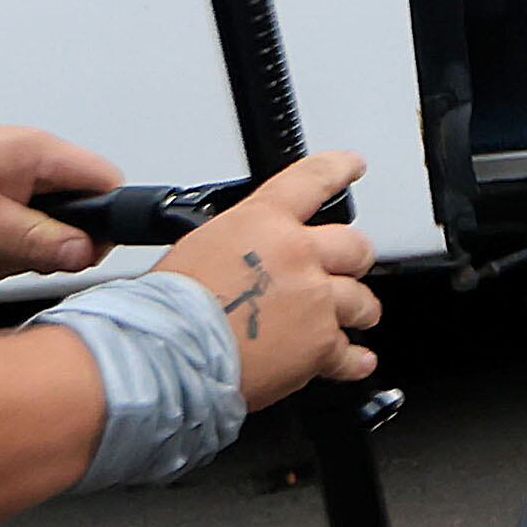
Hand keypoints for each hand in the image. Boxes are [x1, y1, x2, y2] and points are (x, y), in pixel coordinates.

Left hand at [0, 126, 119, 283]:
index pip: (109, 182)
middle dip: (46, 244)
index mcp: (38, 152)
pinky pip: (16, 222)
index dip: (106, 223)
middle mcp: (30, 158)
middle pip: (77, 210)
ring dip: (13, 249)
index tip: (82, 252)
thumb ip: (37, 240)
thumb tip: (86, 251)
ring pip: (45, 222)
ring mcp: (10, 173)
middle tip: (10, 255)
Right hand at [159, 152, 380, 404]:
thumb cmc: (165, 307)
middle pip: (354, 246)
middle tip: (347, 269)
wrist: (165, 353)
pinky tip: (356, 361)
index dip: (338, 169)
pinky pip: (349, 353)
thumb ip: (242, 245)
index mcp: (265, 222)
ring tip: (355, 319)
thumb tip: (251, 255)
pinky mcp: (319, 346)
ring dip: (358, 311)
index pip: (313, 179)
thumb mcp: (200, 247)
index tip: (353, 165)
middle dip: (352, 259)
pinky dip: (353, 360)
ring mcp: (315, 301)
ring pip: (361, 301)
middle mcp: (299, 255)